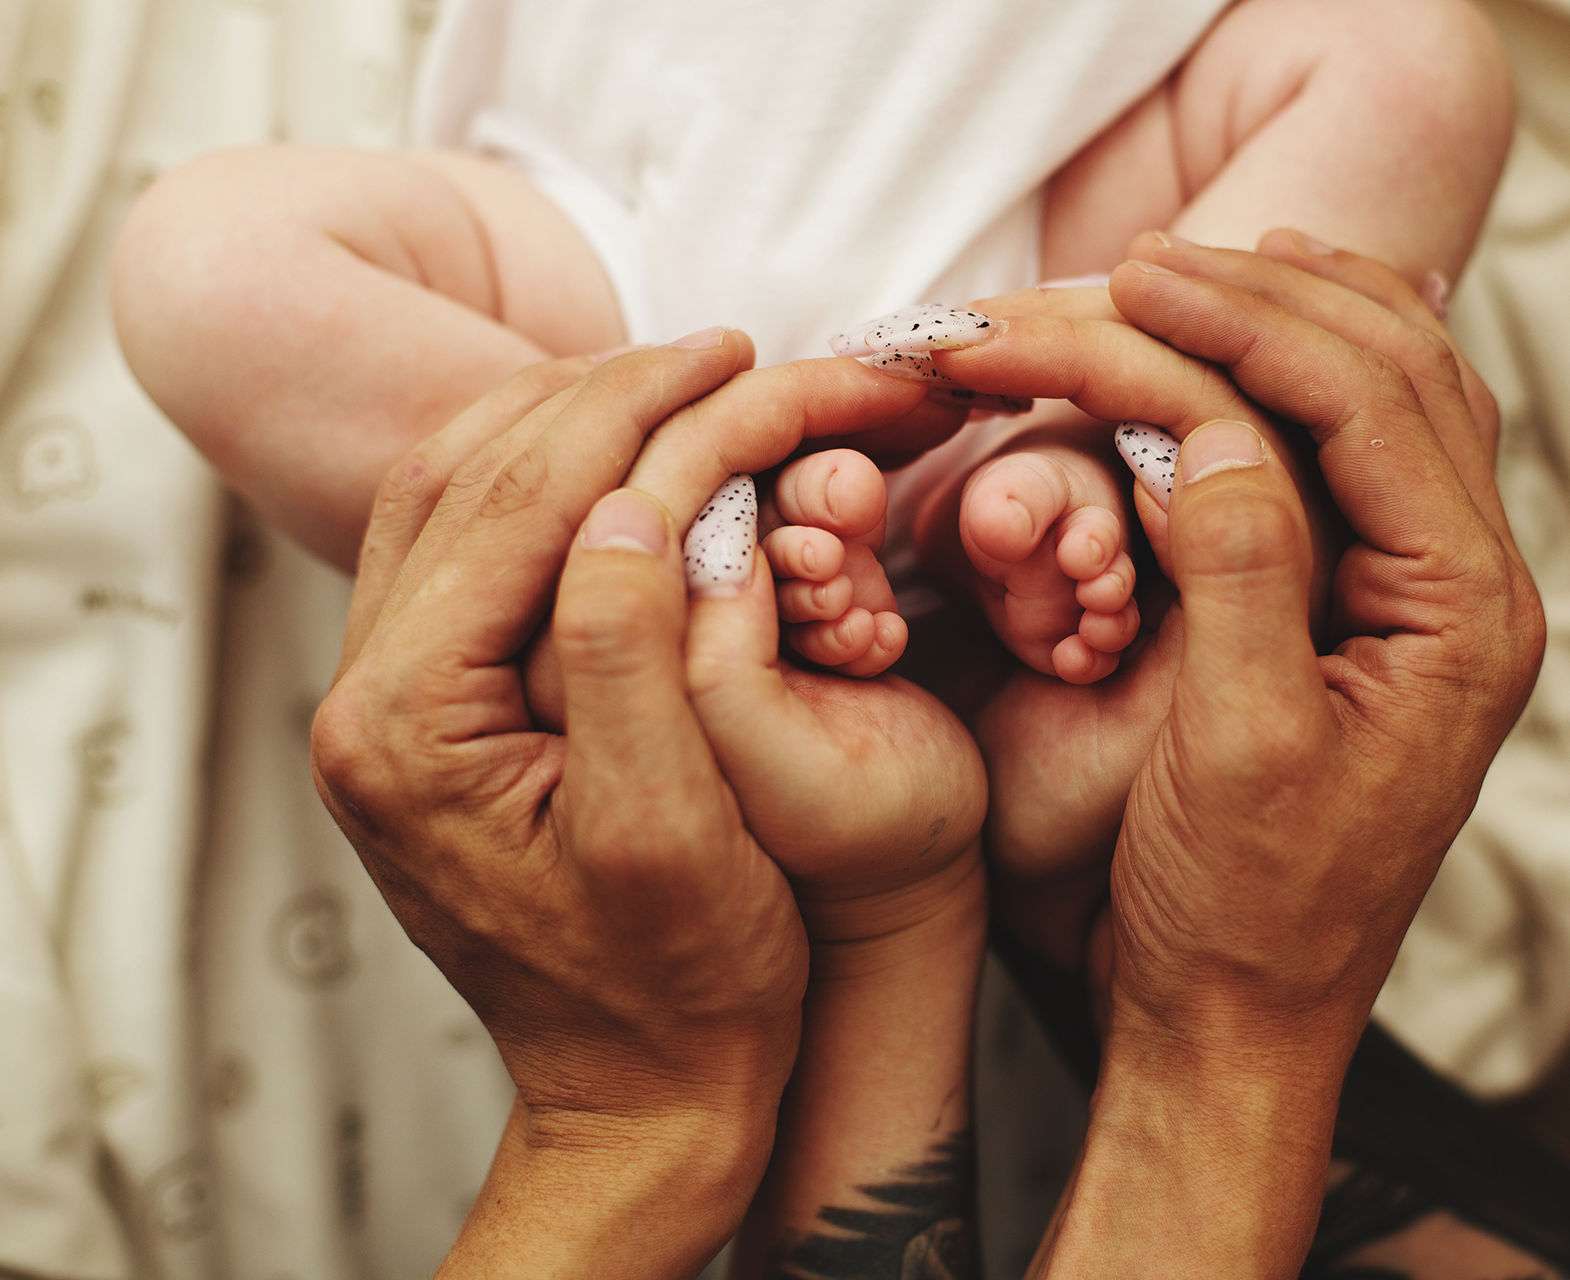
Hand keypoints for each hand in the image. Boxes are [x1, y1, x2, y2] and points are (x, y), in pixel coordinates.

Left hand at [311, 336, 958, 1276]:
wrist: (643, 1093)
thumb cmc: (682, 983)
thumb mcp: (671, 825)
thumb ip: (630, 652)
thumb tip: (627, 500)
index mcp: (409, 724)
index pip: (520, 502)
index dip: (634, 409)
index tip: (736, 353)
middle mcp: (368, 702)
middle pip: (469, 479)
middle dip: (601, 395)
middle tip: (719, 349)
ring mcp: (389, 709)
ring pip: (453, 498)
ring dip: (566, 424)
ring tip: (679, 382)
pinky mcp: (429, 718)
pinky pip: (467, 554)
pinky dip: (543, 485)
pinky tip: (620, 462)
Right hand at [928, 237, 1542, 1274]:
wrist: (1242, 1019)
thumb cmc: (1239, 909)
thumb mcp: (1235, 743)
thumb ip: (1243, 571)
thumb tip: (1221, 424)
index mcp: (1461, 617)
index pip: (1369, 403)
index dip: (1246, 323)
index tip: (1130, 280)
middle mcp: (1472, 594)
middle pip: (1400, 376)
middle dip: (1265, 301)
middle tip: (1141, 263)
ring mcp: (1434, 605)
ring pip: (1400, 401)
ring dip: (1299, 321)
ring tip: (1208, 267)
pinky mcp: (1378, 622)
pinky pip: (1366, 461)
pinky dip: (1307, 386)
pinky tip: (1258, 354)